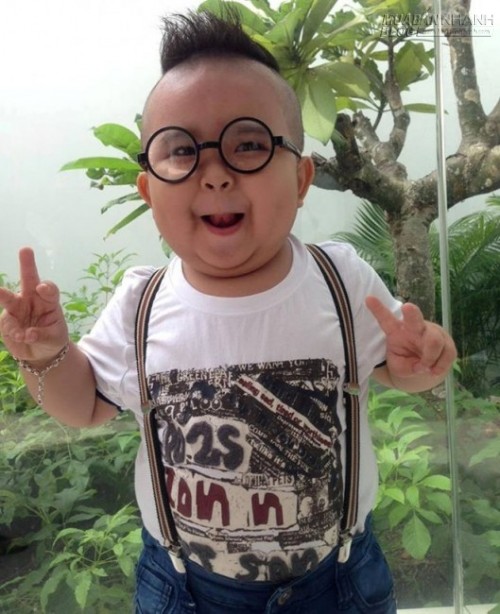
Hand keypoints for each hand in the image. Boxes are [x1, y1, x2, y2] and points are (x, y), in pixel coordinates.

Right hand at [0, 248, 68, 363]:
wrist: (40, 353)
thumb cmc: (52, 340)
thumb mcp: (54, 339)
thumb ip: (43, 335)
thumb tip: (28, 334)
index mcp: (48, 301)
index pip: (49, 290)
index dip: (46, 288)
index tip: (42, 288)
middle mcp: (32, 300)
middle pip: (29, 279)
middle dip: (27, 265)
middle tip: (26, 250)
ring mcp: (17, 309)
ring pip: (8, 298)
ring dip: (2, 294)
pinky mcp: (6, 321)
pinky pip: (7, 323)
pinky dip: (13, 331)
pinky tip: (21, 337)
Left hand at [366, 295, 456, 380]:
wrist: (425, 365)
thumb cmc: (407, 361)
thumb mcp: (399, 368)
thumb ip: (406, 368)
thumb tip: (423, 366)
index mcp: (397, 331)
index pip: (386, 320)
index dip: (378, 309)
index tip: (368, 299)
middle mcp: (414, 328)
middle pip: (414, 318)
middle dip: (411, 312)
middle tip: (407, 307)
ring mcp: (432, 333)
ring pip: (434, 341)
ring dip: (430, 359)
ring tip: (425, 368)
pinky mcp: (446, 341)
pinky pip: (448, 353)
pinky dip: (440, 366)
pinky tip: (434, 370)